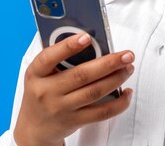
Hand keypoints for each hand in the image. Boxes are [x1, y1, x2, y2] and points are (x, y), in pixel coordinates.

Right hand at [13, 33, 133, 145]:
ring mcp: (61, 108)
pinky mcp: (74, 121)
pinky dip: (118, 103)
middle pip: (81, 75)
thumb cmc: (42, 91)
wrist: (35, 127)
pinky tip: (127, 92)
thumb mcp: (40, 74)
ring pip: (94, 92)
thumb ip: (58, 58)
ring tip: (128, 67)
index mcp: (35, 74)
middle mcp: (46, 91)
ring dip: (116, 78)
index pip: (48, 58)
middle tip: (126, 54)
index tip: (86, 37)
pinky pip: (101, 113)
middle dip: (108, 63)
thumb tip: (92, 43)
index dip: (67, 47)